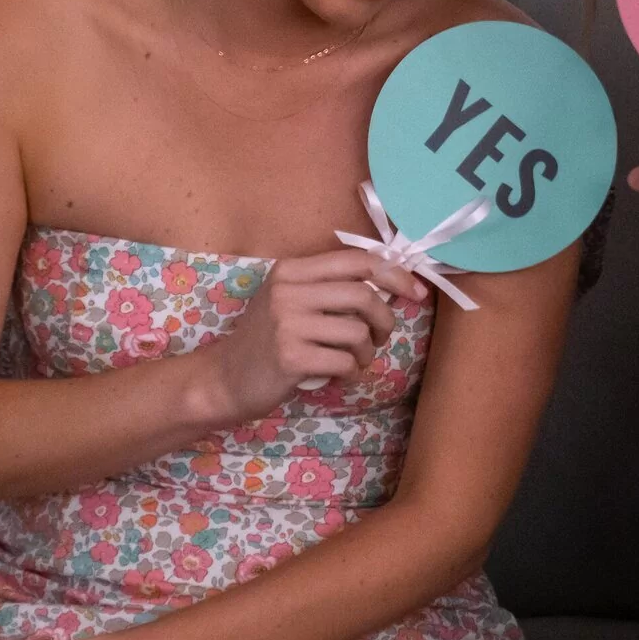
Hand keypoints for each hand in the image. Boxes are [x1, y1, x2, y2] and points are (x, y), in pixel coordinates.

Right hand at [209, 247, 428, 421]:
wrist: (224, 379)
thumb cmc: (266, 341)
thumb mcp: (290, 301)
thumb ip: (329, 288)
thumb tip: (392, 282)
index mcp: (291, 270)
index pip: (356, 260)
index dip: (394, 272)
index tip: (415, 291)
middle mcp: (288, 291)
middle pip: (363, 295)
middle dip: (385, 319)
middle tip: (380, 337)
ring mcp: (287, 324)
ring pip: (358, 331)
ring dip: (366, 351)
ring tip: (354, 359)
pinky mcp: (290, 357)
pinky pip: (345, 361)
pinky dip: (352, 372)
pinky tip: (340, 375)